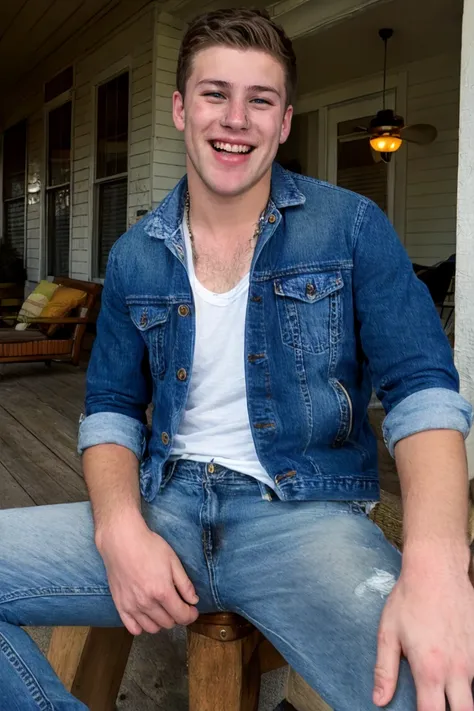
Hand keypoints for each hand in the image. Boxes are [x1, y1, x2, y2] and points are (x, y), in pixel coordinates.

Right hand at [96, 515, 199, 634]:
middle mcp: (147, 603)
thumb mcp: (173, 561)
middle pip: (168, 623)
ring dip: (161, 622)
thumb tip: (193, 601)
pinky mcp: (120, 605)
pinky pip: (132, 628)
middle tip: (178, 605)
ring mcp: (132, 606)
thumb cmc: (149, 547)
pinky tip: (146, 616)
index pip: (181, 616)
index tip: (192, 610)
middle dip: (177, 616)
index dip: (191, 615)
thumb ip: (184, 584)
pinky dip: (142, 626)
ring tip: (163, 610)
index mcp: (162, 592)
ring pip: (151, 628)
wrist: (121, 541)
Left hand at [373, 553, 473, 709]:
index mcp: (430, 669)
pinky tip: (456, 668)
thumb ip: (385, 670)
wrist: (436, 570)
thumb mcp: (388, 633)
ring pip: (473, 694)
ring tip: (445, 688)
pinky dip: (469, 677)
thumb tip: (379, 699)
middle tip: (436, 704)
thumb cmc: (409, 599)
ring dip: (460, 696)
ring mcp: (473, 659)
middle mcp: (457, 669)